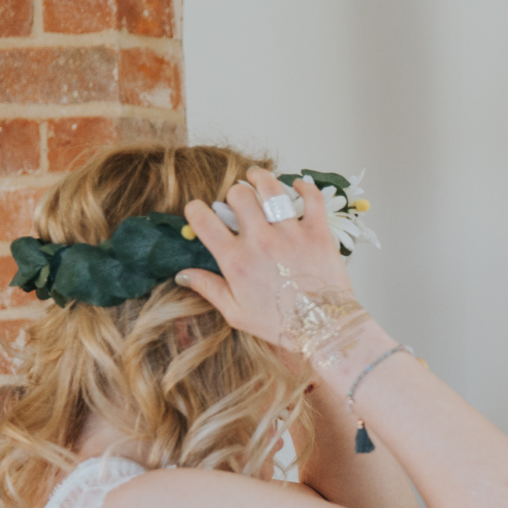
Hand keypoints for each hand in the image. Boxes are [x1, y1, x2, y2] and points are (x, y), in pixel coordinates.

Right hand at [176, 170, 356, 354]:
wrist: (324, 330)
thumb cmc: (280, 325)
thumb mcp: (236, 313)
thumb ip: (209, 289)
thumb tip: (182, 274)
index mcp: (236, 261)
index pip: (203, 221)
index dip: (195, 210)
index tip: (199, 211)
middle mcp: (261, 242)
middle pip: (238, 196)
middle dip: (233, 194)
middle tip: (238, 201)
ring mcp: (291, 234)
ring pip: (271, 189)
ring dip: (260, 178)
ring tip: (256, 177)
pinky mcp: (318, 233)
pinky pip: (312, 198)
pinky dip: (304, 186)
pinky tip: (297, 185)